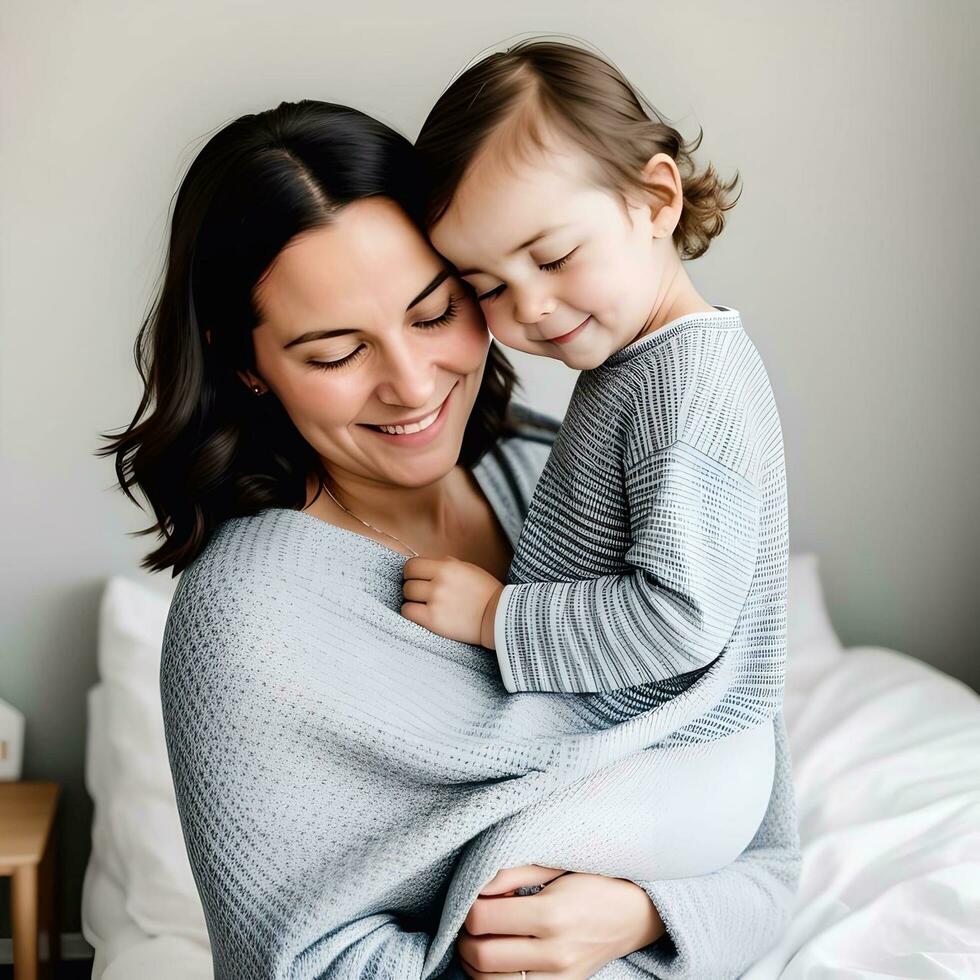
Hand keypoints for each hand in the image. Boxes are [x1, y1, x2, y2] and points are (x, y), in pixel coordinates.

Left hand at [402, 556, 503, 647]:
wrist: (498, 616)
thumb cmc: (484, 592)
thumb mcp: (468, 568)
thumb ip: (446, 564)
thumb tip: (428, 564)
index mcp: (447, 567)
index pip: (412, 565)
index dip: (412, 572)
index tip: (416, 578)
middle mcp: (439, 582)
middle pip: (408, 581)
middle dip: (413, 586)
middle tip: (421, 593)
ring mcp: (435, 601)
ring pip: (407, 596)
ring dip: (412, 600)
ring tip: (423, 604)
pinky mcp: (433, 620)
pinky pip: (408, 612)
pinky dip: (412, 613)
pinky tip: (422, 614)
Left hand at [457, 865, 665, 978]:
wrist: (633, 915)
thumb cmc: (593, 882)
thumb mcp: (555, 865)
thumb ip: (512, 873)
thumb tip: (475, 887)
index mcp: (552, 914)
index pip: (484, 918)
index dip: (467, 907)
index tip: (472, 897)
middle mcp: (555, 952)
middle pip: (482, 955)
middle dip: (464, 937)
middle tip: (469, 921)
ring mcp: (559, 978)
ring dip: (473, 962)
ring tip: (479, 940)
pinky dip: (494, 978)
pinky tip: (496, 959)